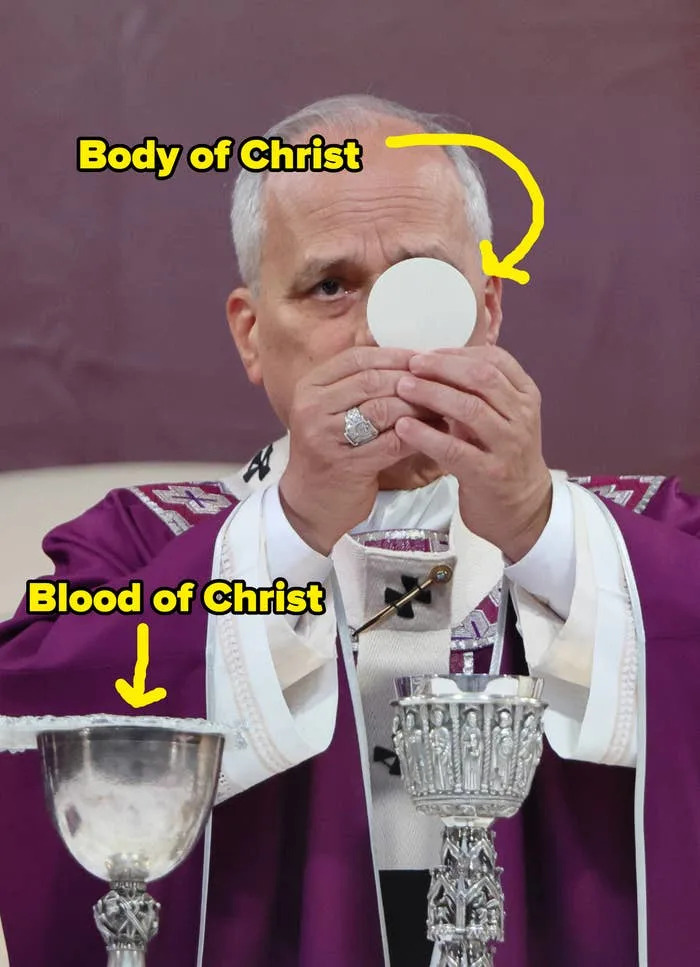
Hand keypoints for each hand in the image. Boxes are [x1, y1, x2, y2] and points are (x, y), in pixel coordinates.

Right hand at [279, 346, 427, 554]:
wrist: (311, 503)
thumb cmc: (331, 451)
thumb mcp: (334, 410)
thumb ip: (360, 384)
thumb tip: (412, 358)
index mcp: (310, 386)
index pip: (358, 358)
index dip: (395, 355)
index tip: (425, 359)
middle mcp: (312, 407)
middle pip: (372, 381)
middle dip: (411, 381)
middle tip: (441, 384)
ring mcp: (325, 437)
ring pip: (383, 409)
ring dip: (418, 407)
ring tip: (443, 407)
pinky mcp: (345, 465)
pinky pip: (391, 443)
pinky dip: (418, 436)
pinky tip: (437, 434)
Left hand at [394, 345, 552, 560]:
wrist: (521, 508)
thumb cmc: (500, 455)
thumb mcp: (499, 417)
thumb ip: (477, 391)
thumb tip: (433, 359)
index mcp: (525, 395)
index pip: (495, 360)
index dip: (457, 352)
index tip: (427, 351)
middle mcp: (522, 416)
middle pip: (482, 378)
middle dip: (443, 367)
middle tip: (411, 363)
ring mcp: (509, 446)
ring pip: (470, 409)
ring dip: (432, 394)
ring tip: (402, 387)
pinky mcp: (490, 474)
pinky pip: (455, 449)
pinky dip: (426, 435)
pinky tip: (403, 427)